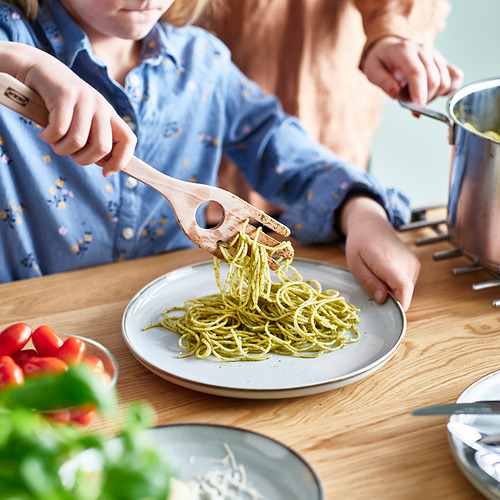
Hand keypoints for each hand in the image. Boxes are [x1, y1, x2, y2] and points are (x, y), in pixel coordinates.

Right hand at [1, 43, 135, 175]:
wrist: (37, 69)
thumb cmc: (59, 104)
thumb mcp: (82, 121)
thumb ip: (94, 139)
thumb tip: (106, 166)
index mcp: (109, 115)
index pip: (129, 140)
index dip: (121, 161)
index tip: (106, 172)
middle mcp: (101, 106)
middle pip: (102, 147)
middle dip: (83, 159)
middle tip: (68, 154)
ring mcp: (84, 99)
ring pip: (79, 141)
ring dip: (61, 149)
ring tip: (53, 142)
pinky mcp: (65, 94)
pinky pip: (60, 130)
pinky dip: (49, 137)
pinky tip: (44, 133)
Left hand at [339, 196, 420, 310]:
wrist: (371, 224)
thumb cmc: (360, 243)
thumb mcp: (356, 265)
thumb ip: (369, 282)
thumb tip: (383, 300)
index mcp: (388, 261)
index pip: (403, 287)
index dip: (399, 304)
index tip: (390, 312)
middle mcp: (406, 262)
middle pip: (404, 293)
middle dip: (390, 298)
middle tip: (373, 287)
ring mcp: (413, 263)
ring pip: (406, 289)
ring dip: (392, 291)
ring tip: (377, 276)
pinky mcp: (415, 265)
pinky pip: (407, 284)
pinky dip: (396, 285)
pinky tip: (385, 274)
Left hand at [361, 36, 462, 105]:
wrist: (389, 48)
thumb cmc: (380, 61)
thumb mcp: (372, 70)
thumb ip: (384, 82)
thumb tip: (395, 93)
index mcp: (405, 51)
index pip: (417, 72)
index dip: (420, 92)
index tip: (418, 107)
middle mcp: (424, 50)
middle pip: (434, 80)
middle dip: (424, 98)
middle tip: (412, 103)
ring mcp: (435, 55)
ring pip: (445, 81)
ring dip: (434, 96)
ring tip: (419, 96)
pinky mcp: (443, 61)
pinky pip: (456, 77)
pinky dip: (449, 89)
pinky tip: (435, 93)